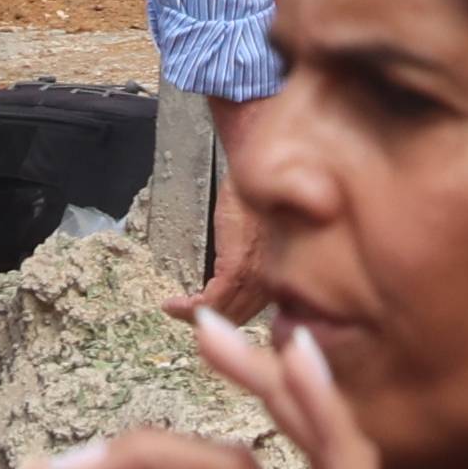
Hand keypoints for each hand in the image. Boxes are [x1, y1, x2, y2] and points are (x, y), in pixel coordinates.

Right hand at [156, 97, 266, 323]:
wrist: (259, 151)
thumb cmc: (268, 174)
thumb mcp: (273, 216)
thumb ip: (269, 242)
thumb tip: (258, 252)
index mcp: (294, 266)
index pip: (271, 306)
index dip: (242, 312)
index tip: (218, 309)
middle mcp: (280, 275)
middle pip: (247, 313)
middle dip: (220, 317)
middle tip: (193, 313)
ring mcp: (261, 273)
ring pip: (230, 311)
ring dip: (200, 315)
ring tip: (178, 309)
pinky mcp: (239, 267)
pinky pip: (212, 300)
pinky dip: (190, 307)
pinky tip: (172, 305)